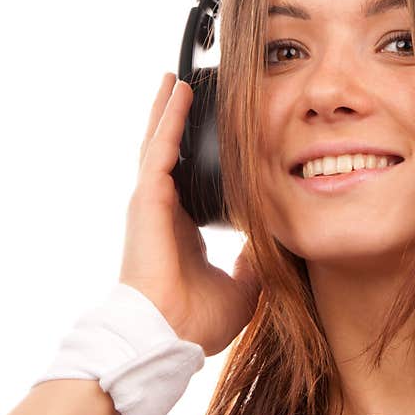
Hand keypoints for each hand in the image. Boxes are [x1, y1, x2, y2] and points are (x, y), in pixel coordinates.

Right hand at [119, 73, 260, 355]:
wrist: (168, 334)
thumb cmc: (195, 320)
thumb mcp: (241, 289)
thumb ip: (253, 265)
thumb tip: (267, 245)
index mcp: (183, 230)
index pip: (190, 182)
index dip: (200, 158)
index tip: (215, 138)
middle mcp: (164, 211)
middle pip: (169, 155)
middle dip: (175, 123)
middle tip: (184, 90)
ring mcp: (152, 202)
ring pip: (159, 143)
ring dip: (168, 110)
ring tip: (175, 80)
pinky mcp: (147, 198)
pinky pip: (160, 148)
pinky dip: (169, 118)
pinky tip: (178, 92)